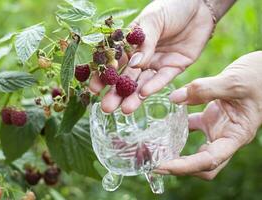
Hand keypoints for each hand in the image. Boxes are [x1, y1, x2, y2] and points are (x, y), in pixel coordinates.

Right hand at [89, 0, 214, 113]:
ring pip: (143, 82)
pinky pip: (162, 79)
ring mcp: (156, 63)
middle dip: (116, 93)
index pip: (114, 61)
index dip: (104, 75)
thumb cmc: (172, 6)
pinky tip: (144, 95)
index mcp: (131, 42)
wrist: (199, 5)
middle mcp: (142, 56)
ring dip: (133, 96)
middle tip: (106, 108)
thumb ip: (143, 41)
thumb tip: (133, 64)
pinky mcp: (173, 67)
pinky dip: (154, 86)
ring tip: (124, 109)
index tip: (94, 88)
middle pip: (126, 77)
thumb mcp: (152, 19)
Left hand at [154, 51, 261, 179]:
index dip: (186, 167)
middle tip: (153, 162)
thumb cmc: (258, 76)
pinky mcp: (211, 118)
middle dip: (178, 167)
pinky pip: (191, 127)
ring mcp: (218, 128)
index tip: (163, 166)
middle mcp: (226, 137)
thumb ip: (205, 89)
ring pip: (195, 149)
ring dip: (176, 151)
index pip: (210, 160)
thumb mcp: (233, 82)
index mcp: (236, 135)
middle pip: (201, 164)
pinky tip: (162, 124)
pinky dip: (176, 129)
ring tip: (154, 149)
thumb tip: (174, 98)